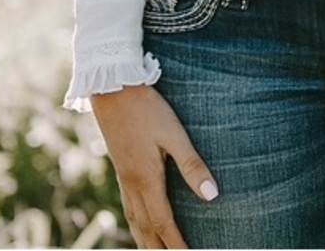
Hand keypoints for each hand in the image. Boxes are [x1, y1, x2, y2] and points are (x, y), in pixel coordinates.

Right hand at [91, 85, 218, 248]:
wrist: (112, 90)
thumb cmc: (147, 109)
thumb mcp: (174, 134)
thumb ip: (192, 164)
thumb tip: (212, 196)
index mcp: (147, 180)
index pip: (165, 224)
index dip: (178, 244)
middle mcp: (133, 184)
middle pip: (146, 229)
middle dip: (158, 249)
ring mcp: (124, 177)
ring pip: (134, 219)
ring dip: (145, 240)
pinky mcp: (121, 167)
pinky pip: (128, 206)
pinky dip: (136, 222)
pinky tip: (139, 219)